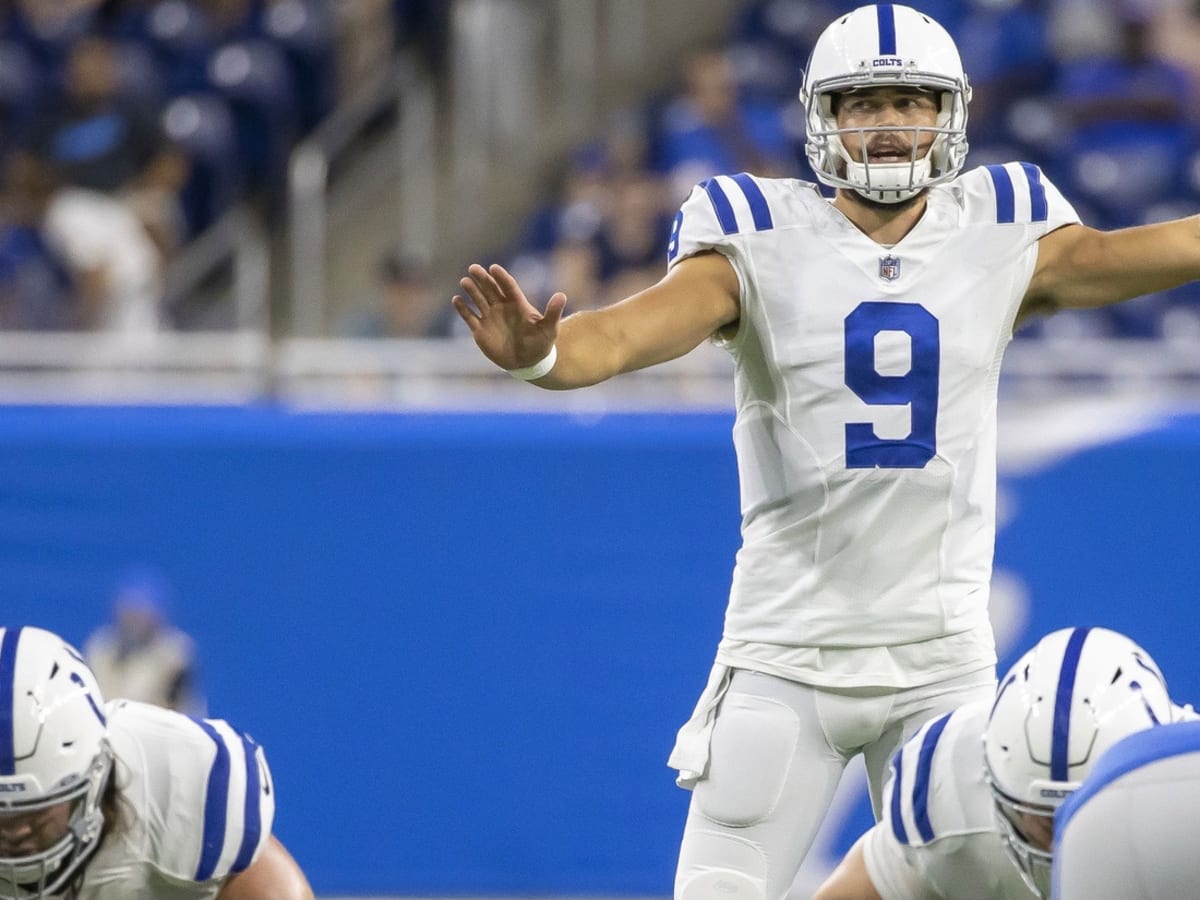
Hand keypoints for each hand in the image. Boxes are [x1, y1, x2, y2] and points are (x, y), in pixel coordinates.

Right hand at [452, 264, 566, 369]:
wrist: (528, 363)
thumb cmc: (541, 344)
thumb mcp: (549, 329)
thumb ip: (553, 312)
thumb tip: (562, 295)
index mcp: (518, 304)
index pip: (508, 287)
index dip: (501, 277)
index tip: (494, 268)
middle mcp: (502, 307)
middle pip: (490, 289)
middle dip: (482, 278)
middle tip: (474, 267)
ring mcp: (490, 317)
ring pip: (478, 299)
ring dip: (471, 290)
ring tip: (465, 281)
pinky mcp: (480, 330)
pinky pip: (469, 316)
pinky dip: (463, 308)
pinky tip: (456, 300)